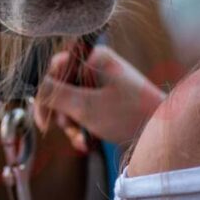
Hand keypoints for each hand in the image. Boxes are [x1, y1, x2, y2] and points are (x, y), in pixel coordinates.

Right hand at [35, 46, 164, 148]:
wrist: (165, 134)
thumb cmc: (128, 116)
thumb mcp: (85, 106)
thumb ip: (54, 94)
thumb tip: (34, 86)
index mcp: (93, 58)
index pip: (54, 70)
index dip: (45, 95)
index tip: (43, 121)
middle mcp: (97, 65)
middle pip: (61, 86)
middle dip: (61, 113)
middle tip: (70, 130)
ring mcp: (103, 82)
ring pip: (70, 101)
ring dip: (72, 122)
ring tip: (83, 138)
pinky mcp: (107, 98)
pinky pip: (84, 108)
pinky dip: (82, 125)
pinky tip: (87, 141)